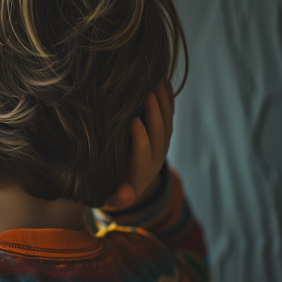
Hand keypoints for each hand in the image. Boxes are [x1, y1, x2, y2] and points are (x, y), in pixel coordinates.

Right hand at [102, 80, 173, 210]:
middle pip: (159, 133)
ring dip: (163, 102)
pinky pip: (169, 116)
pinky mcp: (163, 136)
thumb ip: (118, 199)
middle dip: (154, 113)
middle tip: (146, 93)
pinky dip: (168, 100)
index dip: (141, 137)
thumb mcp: (112, 199)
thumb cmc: (112, 190)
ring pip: (167, 122)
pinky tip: (163, 82)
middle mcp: (155, 156)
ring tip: (155, 81)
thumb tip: (125, 196)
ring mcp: (162, 145)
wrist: (131, 188)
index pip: (143, 152)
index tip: (133, 121)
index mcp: (141, 170)